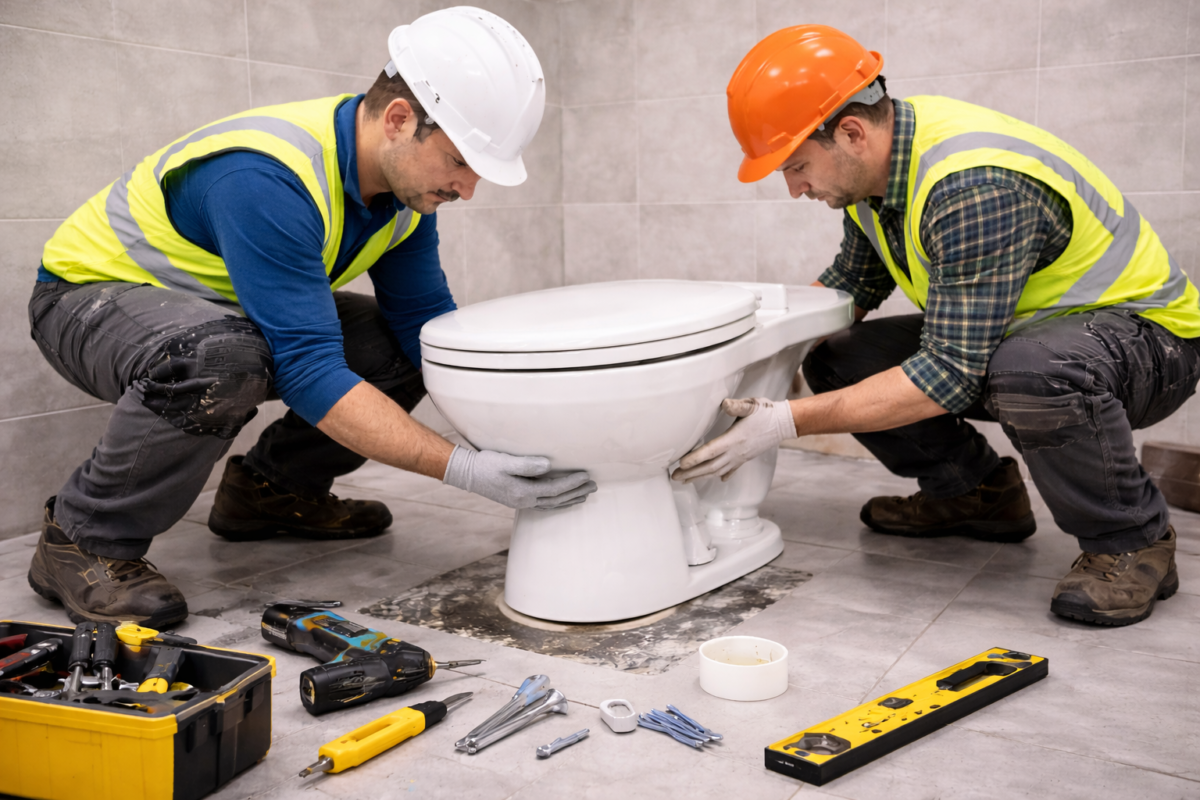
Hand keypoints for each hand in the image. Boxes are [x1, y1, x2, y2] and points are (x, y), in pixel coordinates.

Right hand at [442, 446, 596, 509]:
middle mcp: (524, 501)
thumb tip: (548, 465)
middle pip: (557, 499)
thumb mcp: (505, 462)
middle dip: (577, 492)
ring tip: (586, 494)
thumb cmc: (485, 465)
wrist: (467, 474)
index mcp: (523, 493)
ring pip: (552, 504)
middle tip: (594, 486)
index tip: (586, 475)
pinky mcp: (518, 499)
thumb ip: (527, 464)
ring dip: (570, 499)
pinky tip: (563, 499)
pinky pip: (544, 504)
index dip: (572, 482)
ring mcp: (521, 502)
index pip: (554, 489)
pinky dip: (557, 502)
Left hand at [671, 397, 795, 482]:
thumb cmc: (766, 413)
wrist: (784, 424)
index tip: (680, 464)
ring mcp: (740, 457)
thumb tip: (724, 403)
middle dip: (691, 473)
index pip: (710, 451)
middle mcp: (736, 452)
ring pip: (717, 471)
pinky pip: (730, 470)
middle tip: (674, 476)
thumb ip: (737, 406)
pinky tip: (716, 479)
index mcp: (734, 439)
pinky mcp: (745, 458)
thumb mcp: (751, 405)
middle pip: (710, 466)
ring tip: (685, 480)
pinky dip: (720, 475)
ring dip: (700, 476)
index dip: (695, 458)